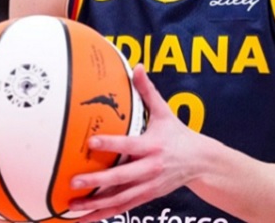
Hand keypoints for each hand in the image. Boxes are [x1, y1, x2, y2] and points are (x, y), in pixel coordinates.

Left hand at [66, 65, 201, 218]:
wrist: (202, 164)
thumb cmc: (178, 135)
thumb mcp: (165, 112)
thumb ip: (148, 91)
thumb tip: (137, 66)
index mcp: (152, 146)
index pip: (129, 145)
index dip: (111, 144)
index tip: (92, 142)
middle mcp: (149, 169)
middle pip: (121, 177)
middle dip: (97, 181)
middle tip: (74, 180)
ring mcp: (148, 186)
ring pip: (119, 199)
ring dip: (95, 204)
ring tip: (72, 205)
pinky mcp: (146, 197)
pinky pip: (122, 208)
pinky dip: (103, 214)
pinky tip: (83, 218)